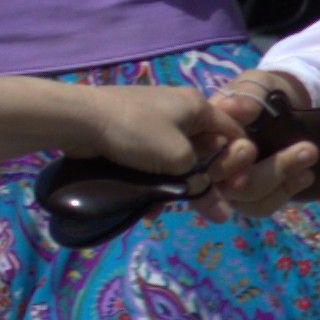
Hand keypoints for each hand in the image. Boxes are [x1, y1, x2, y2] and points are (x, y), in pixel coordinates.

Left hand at [55, 79, 237, 196]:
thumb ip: (202, 185)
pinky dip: (151, 178)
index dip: (237, 162)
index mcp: (197, 106)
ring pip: (175, 158)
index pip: (233, 132)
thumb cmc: (138, 132)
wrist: (81, 120)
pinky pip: (152, 159)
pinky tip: (143, 201)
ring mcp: (153, 118)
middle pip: (203, 149)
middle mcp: (179, 108)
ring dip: (172, 184)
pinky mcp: (132, 130)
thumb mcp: (178, 160)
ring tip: (160, 205)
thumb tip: (222, 213)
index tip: (230, 189)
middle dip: (199, 179)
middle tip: (195, 204)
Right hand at [211, 68, 319, 213]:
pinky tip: (307, 175)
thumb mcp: (255, 85)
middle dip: (268, 169)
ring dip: (282, 180)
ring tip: (312, 156)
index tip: (249, 149)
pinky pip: (259, 206)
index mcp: (198, 135)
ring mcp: (223, 185)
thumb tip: (238, 109)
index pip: (200, 156)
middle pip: (225, 182)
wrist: (279, 106)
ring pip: (244, 197)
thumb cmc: (259, 94)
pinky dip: (284, 193)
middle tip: (308, 149)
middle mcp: (204, 165)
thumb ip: (247, 95)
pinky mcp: (244, 198)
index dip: (222, 158)